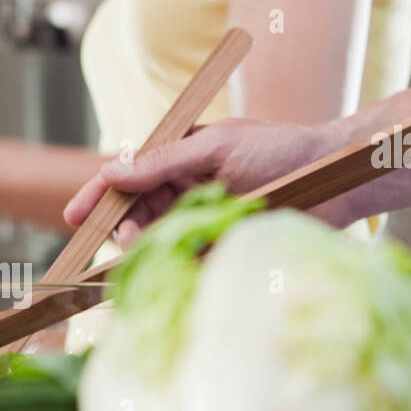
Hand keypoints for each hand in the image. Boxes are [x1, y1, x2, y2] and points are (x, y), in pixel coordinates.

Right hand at [63, 119, 348, 245]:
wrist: (337, 176)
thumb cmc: (281, 150)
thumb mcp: (215, 147)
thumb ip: (162, 162)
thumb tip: (113, 170)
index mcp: (181, 158)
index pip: (128, 176)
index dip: (98, 196)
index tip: (74, 217)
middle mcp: (187, 188)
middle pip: (137, 212)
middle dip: (125, 225)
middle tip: (125, 238)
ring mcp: (205, 216)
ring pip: (160, 237)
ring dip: (153, 245)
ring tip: (155, 247)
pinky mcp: (224, 242)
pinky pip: (191, 257)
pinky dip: (182, 262)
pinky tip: (183, 263)